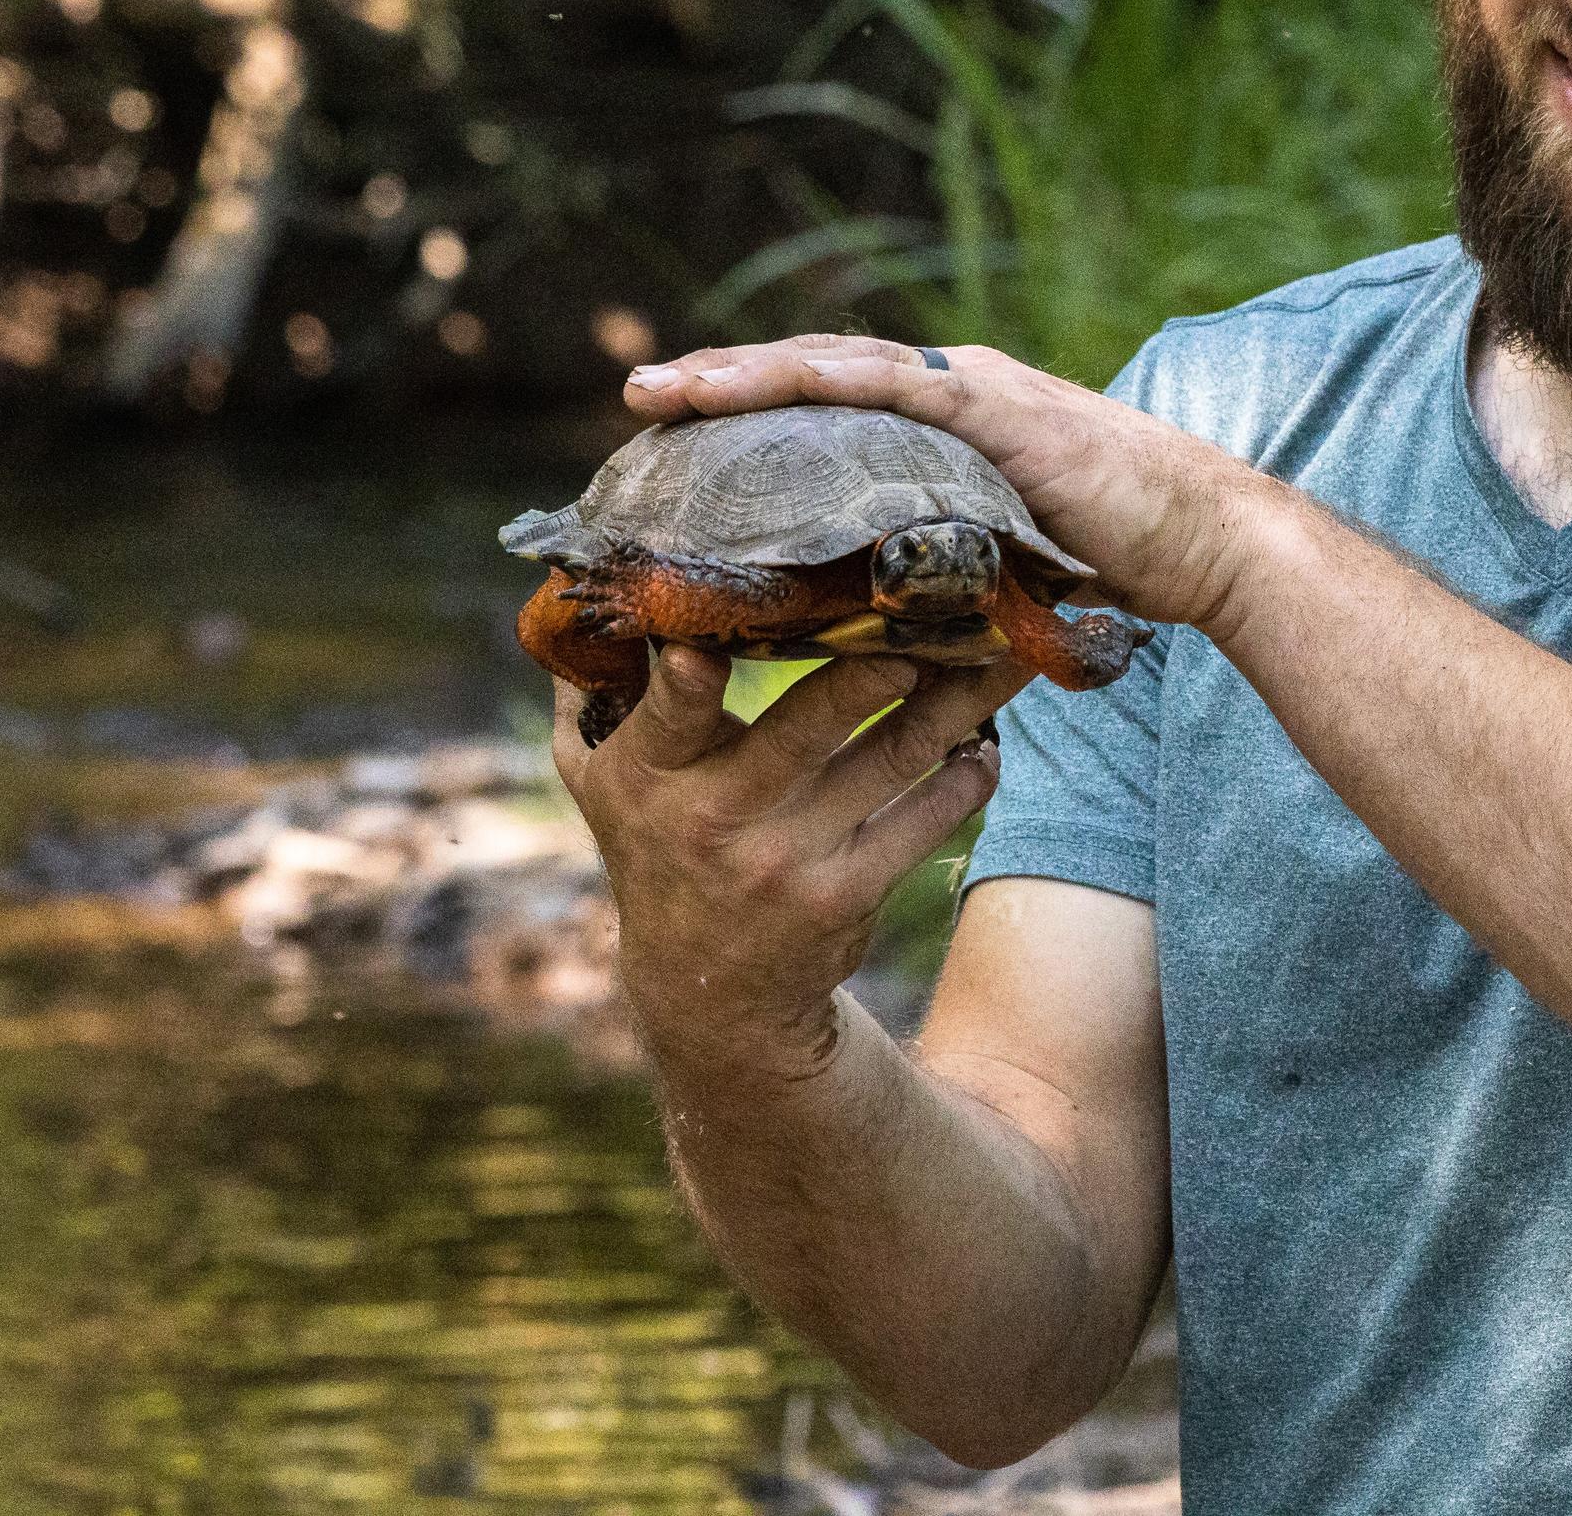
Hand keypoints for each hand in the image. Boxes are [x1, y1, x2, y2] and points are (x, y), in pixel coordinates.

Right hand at [551, 638, 1029, 1082]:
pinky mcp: (847, 895)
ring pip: (888, 761)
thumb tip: (567, 581)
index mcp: (650, 773)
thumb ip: (585, 688)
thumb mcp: (595, 779)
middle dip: (869, 673)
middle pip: (805, 726)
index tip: (706, 644)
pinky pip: (920, 824)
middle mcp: (717, 817)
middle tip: (930, 622)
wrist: (707, 990)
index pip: (667, 719)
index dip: (686, 685)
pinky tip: (988, 741)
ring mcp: (788, 859)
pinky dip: (963, 779)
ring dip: (955, 705)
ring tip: (1004, 654)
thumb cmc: (651, 847)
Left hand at [622, 337, 1283, 633]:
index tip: (675, 425)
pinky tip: (763, 382)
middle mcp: (951, 394)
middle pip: (812, 376)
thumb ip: (947, 571)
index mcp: (946, 428)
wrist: (1210, 542)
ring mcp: (973, 395)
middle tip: (638, 392)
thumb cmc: (1121, 562)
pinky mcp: (999, 411)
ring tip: (668, 387)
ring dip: (746, 375)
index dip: (752, 408)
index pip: (829, 405)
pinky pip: (896, 387)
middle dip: (723, 383)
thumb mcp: (1006, 566)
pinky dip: (825, 381)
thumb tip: (885, 622)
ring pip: (835, 369)